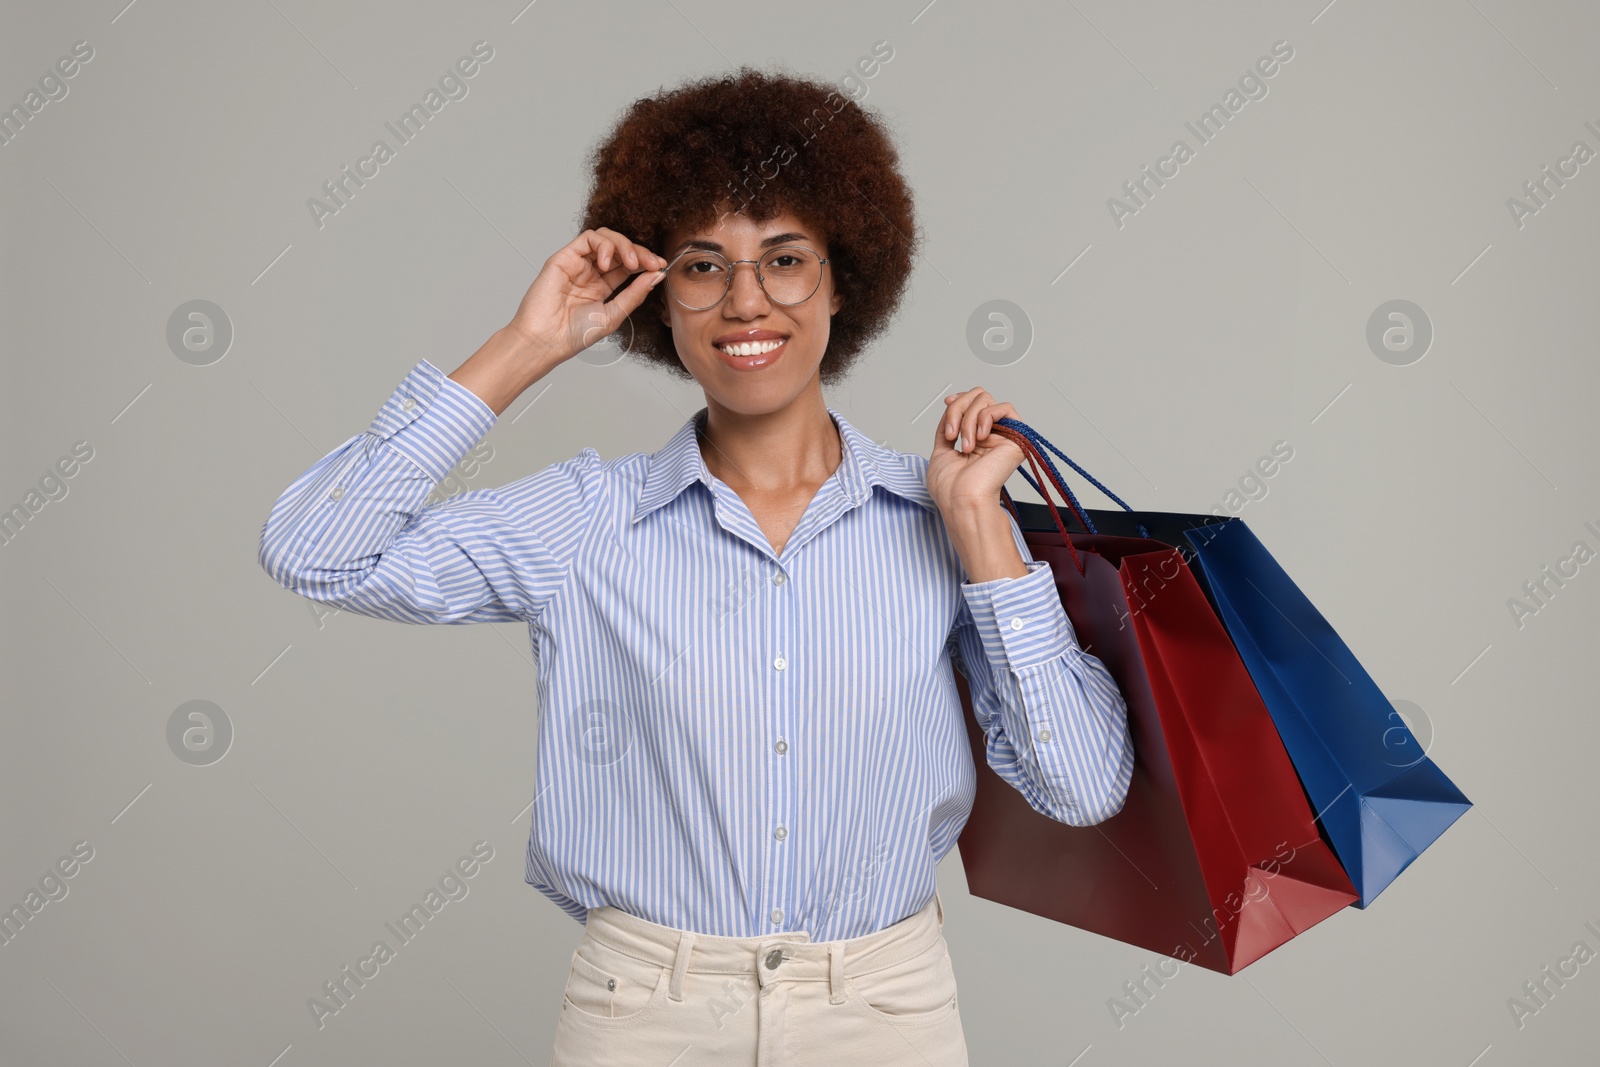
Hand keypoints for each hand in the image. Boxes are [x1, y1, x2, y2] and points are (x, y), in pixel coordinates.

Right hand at [505, 228, 667, 365]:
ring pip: (605, 238)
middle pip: (619, 249)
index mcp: (602, 286)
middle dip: (640, 252)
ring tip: (631, 263)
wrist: (546, 341)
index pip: (628, 265)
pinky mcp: (564, 257)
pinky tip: (607, 264)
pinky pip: (588, 238)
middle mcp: (590, 272)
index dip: (645, 262)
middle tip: (652, 263)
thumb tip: (656, 275)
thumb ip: (634, 294)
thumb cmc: (574, 334)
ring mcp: (577, 263)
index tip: (660, 267)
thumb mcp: (614, 315)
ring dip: (624, 246)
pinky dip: (603, 246)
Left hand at [926, 387, 1023, 516]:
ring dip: (968, 420)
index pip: (971, 403)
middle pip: (977, 396)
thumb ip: (948, 426)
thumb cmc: (949, 488)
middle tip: (952, 435)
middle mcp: (989, 435)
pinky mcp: (1016, 438)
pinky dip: (986, 417)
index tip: (947, 403)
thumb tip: (951, 403)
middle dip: (958, 409)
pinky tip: (981, 437)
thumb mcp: (941, 450)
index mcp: (974, 439)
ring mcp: (1002, 435)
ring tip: (966, 445)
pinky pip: (1004, 408)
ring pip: (986, 400)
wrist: (960, 500)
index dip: (959, 399)